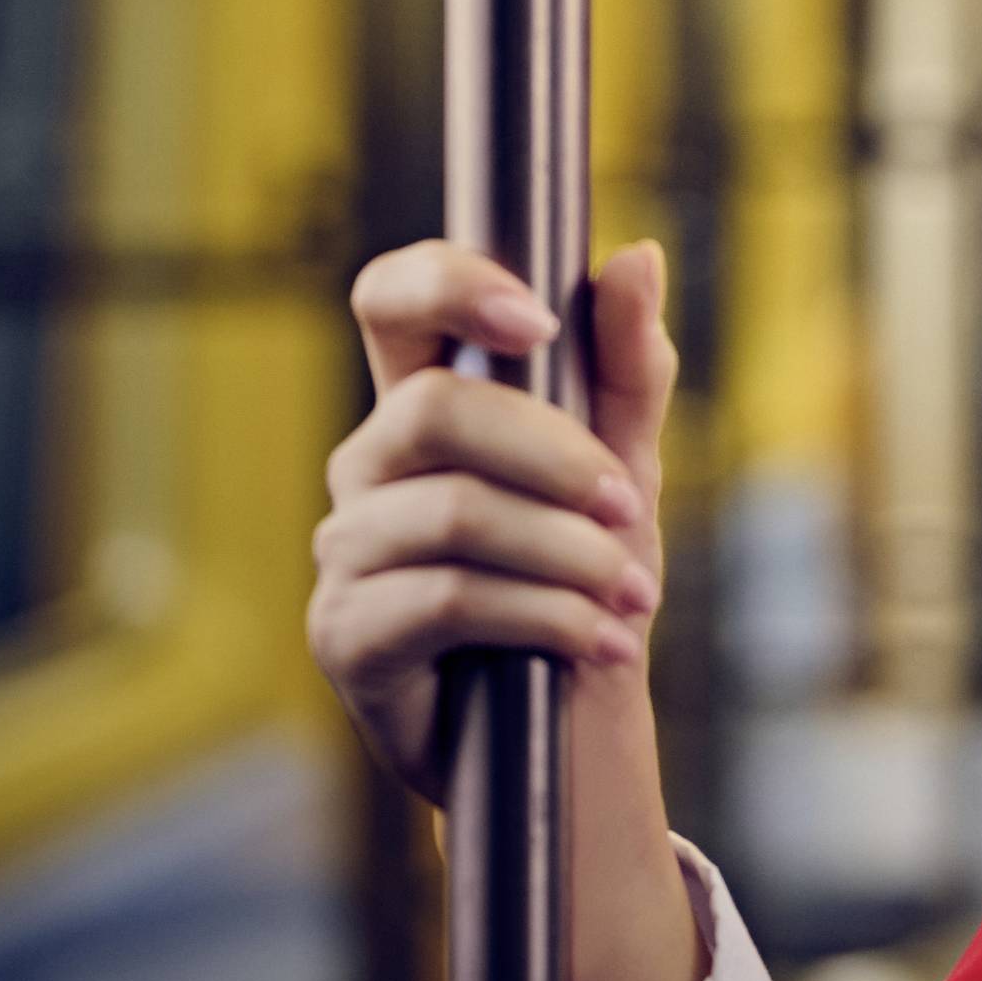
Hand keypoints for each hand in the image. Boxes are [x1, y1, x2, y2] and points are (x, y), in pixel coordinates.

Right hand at [307, 238, 680, 805]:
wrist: (578, 724)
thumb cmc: (591, 577)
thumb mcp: (627, 461)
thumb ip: (628, 365)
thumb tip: (637, 255)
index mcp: (428, 399)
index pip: (391, 299)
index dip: (447, 282)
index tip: (539, 318)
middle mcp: (371, 464)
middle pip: (435, 408)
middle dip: (555, 454)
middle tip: (630, 505)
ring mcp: (347, 549)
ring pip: (453, 513)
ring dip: (567, 552)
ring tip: (631, 593)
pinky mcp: (344, 634)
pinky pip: (445, 598)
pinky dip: (547, 615)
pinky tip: (602, 642)